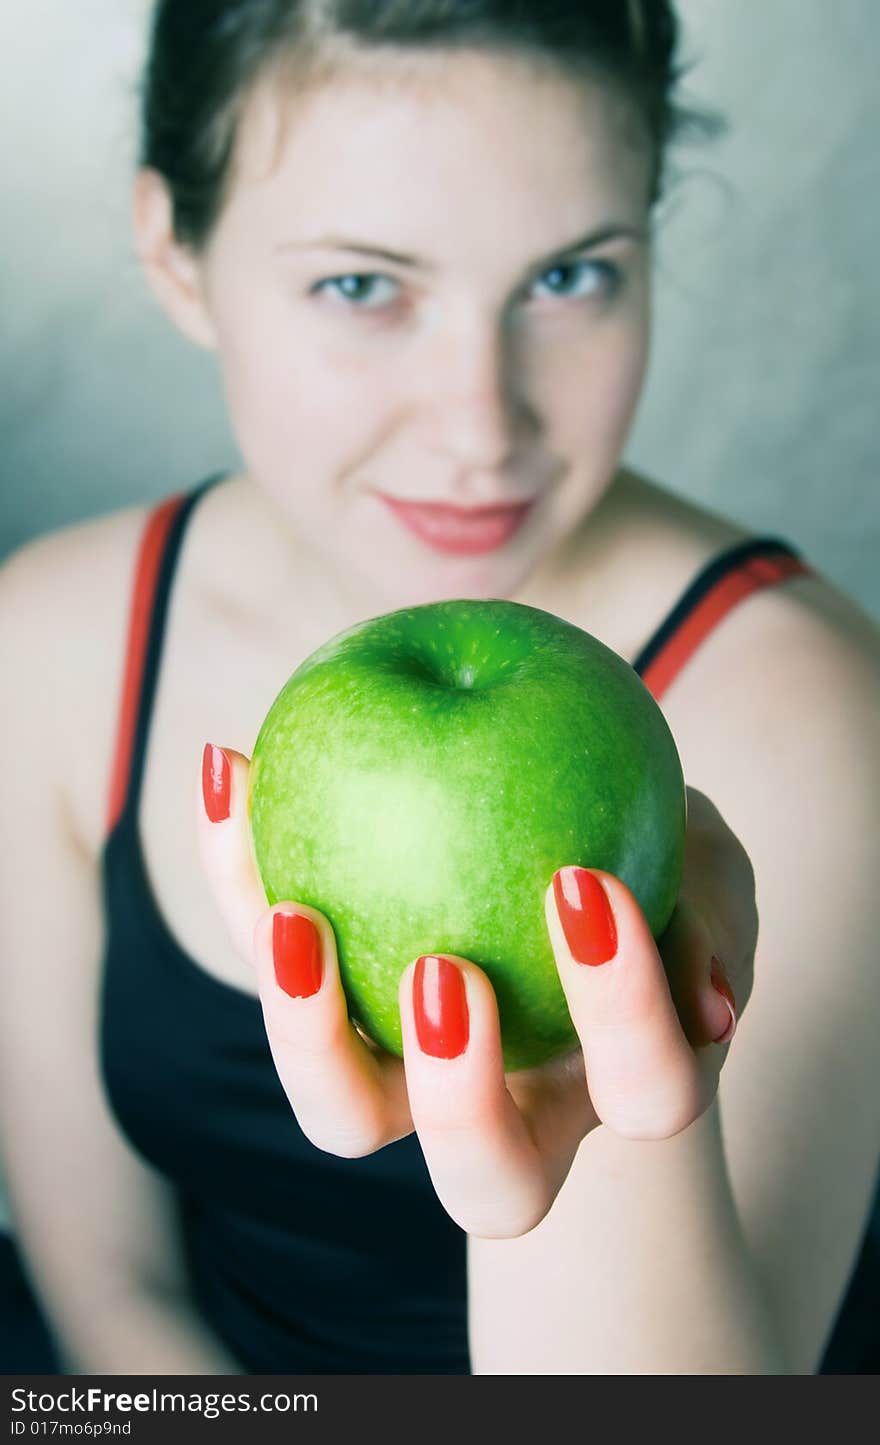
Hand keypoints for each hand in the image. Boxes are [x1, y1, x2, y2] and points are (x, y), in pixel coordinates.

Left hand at [197, 745, 754, 1236]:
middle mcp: (516, 1115)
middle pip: (484, 1179)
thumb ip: (709, 916)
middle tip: (442, 969)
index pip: (643, 1086)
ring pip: (347, 1118)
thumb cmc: (659, 883)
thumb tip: (705, 995)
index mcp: (621, 1081)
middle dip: (459, 1097)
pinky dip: (243, 880)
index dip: (622, 1008)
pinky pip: (281, 967)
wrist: (571, 864)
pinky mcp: (330, 1012)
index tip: (582, 882)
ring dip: (308, 1030)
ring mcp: (412, 1081)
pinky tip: (230, 770)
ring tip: (291, 915)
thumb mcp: (707, 874)